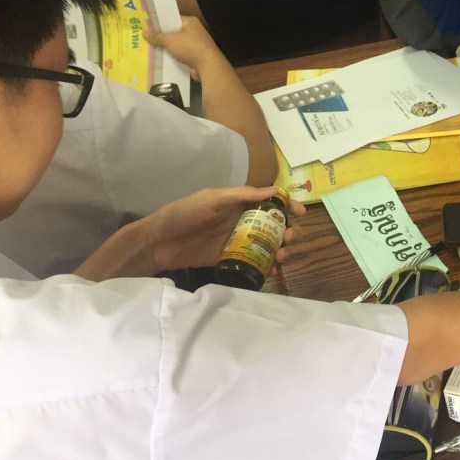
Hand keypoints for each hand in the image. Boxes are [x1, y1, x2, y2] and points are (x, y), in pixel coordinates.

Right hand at [145, 16, 224, 80]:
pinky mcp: (194, 56)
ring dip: (166, 47)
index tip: (146, 24)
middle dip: (161, 36)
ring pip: (176, 44)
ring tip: (148, 47)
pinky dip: (172, 56)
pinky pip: (180, 54)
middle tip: (144, 37)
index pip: (172, 18)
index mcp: (190, 22)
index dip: (160, 22)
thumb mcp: (170, 40)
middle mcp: (194, 31)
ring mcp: (195, 44)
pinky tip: (159, 58)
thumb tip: (144, 32)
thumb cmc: (190, 47)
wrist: (208, 66)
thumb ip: (157, 36)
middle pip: (173, 32)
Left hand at [147, 187, 304, 272]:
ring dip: (280, 249)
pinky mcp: (230, 258)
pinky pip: (253, 261)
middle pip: (274, 226)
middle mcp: (242, 221)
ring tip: (281, 256)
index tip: (301, 213)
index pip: (270, 203)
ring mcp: (237, 241)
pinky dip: (266, 266)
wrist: (158, 241)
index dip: (288, 206)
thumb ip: (242, 195)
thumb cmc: (184, 213)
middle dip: (289, 231)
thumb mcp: (213, 198)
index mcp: (240, 204)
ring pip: (267, 244)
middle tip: (290, 237)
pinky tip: (271, 269)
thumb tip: (274, 190)